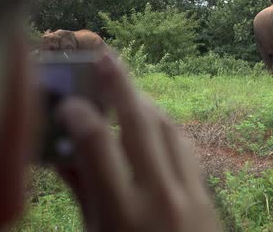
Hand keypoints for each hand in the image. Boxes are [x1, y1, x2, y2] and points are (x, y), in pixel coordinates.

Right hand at [56, 52, 219, 231]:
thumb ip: (85, 195)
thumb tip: (65, 153)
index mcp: (123, 215)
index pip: (99, 147)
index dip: (81, 117)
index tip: (69, 104)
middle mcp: (160, 198)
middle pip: (140, 125)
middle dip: (121, 85)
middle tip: (106, 57)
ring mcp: (189, 195)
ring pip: (169, 130)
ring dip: (147, 103)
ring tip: (127, 86)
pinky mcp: (207, 195)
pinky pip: (186, 148)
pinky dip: (167, 128)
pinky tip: (154, 120)